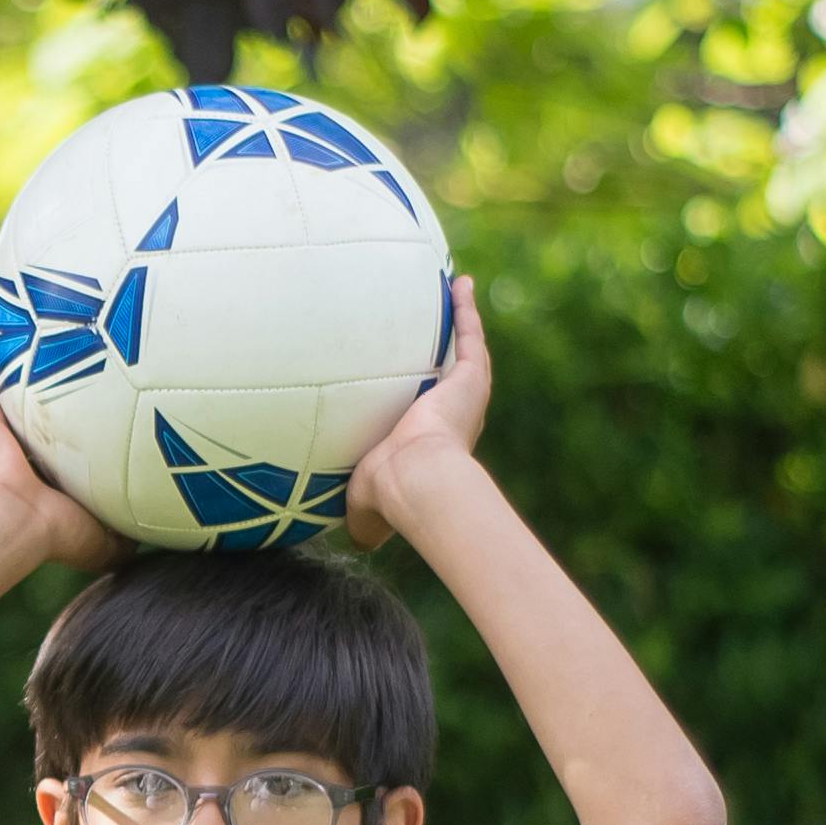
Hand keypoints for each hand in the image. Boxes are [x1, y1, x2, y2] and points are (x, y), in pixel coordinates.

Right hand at [0, 304, 126, 572]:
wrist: (18, 523)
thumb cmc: (62, 531)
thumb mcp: (111, 533)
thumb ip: (133, 524)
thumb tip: (167, 526)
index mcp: (49, 466)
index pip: (64, 430)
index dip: (77, 409)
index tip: (96, 383)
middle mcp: (21, 442)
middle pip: (32, 394)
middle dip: (41, 368)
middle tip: (57, 335)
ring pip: (1, 375)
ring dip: (4, 346)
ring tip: (15, 313)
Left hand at [345, 273, 493, 552]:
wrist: (416, 479)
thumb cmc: (389, 495)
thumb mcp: (365, 505)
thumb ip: (361, 518)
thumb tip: (354, 542)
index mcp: (432, 441)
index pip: (429, 412)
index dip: (424, 398)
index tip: (415, 386)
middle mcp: (453, 415)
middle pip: (451, 376)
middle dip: (447, 354)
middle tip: (436, 329)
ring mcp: (465, 393)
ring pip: (464, 349)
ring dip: (461, 322)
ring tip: (454, 292)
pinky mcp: (471, 376)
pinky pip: (468, 334)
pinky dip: (466, 309)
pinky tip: (460, 283)